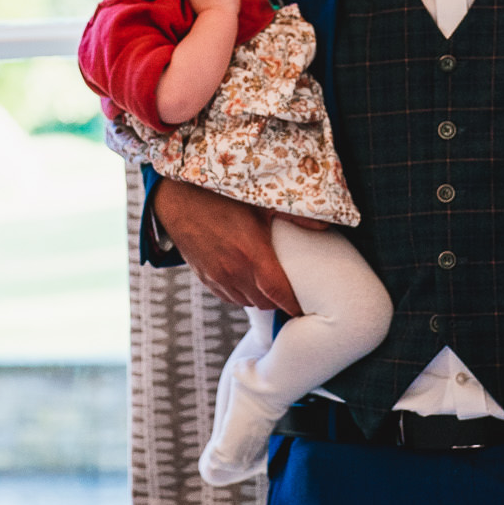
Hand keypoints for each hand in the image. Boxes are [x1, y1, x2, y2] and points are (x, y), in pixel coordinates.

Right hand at [151, 178, 298, 313]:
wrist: (177, 197)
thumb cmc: (220, 196)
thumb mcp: (261, 200)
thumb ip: (294, 214)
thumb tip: (326, 225)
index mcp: (251, 256)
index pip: (279, 294)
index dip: (294, 305)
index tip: (306, 308)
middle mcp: (233, 272)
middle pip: (264, 302)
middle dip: (279, 301)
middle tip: (290, 292)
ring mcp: (216, 277)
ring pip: (245, 302)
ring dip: (259, 298)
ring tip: (269, 288)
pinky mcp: (203, 276)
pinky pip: (226, 297)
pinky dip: (240, 294)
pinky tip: (246, 282)